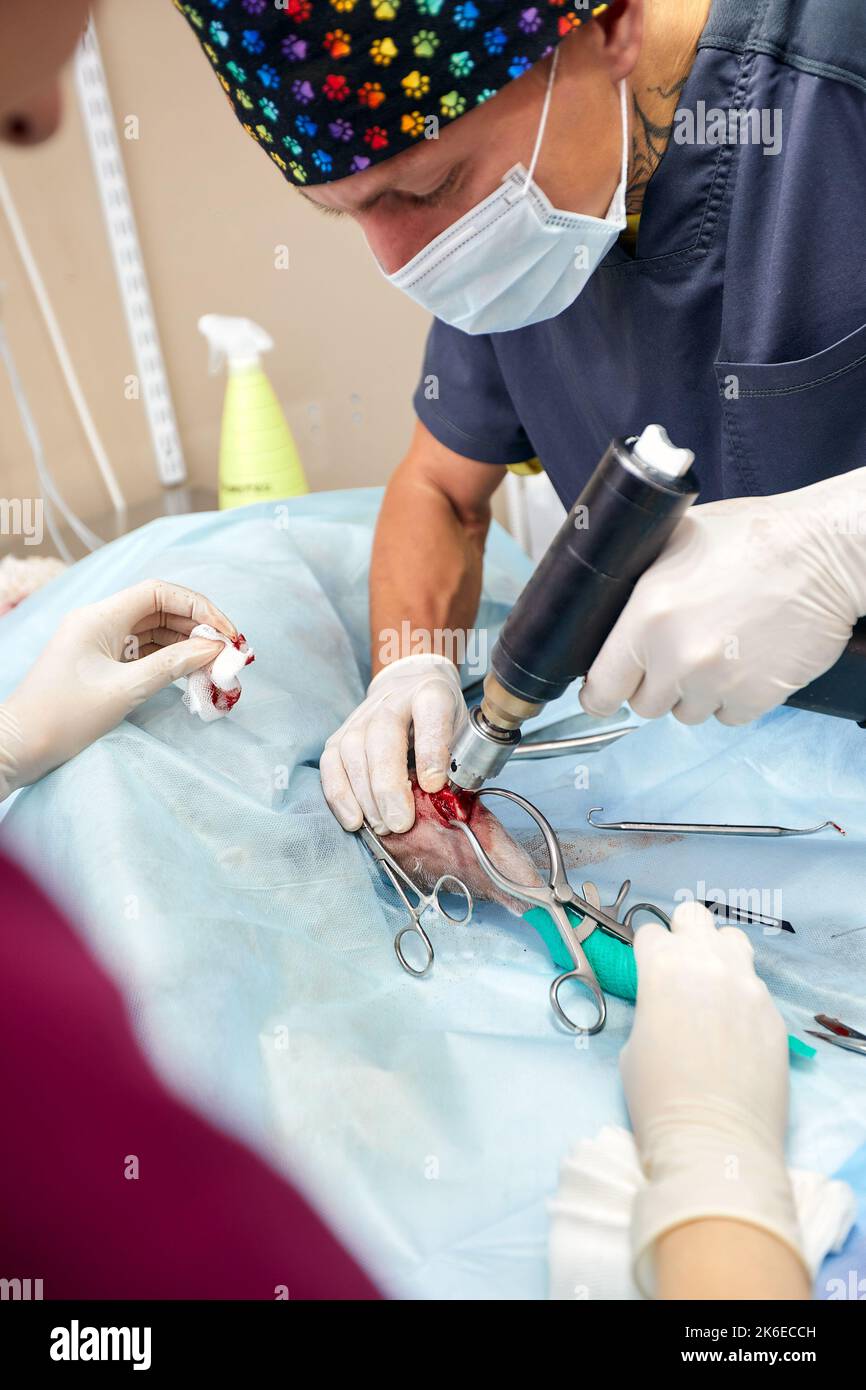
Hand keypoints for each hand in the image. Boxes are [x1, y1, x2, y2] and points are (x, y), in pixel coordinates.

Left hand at [0, 580, 235, 798]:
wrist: (19, 747)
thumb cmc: (64, 717)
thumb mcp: (124, 691)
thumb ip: (171, 666)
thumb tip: (213, 650)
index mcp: (100, 617)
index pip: (159, 592)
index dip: (197, 607)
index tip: (225, 633)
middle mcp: (101, 621)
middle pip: (160, 609)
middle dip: (197, 627)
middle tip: (228, 652)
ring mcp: (101, 642)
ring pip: (155, 631)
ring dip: (186, 645)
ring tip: (215, 665)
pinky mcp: (102, 663)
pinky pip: (144, 651)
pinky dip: (169, 659)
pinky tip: (191, 673)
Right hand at [320, 653, 465, 833]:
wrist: (410, 687)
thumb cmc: (441, 719)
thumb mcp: (463, 731)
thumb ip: (459, 762)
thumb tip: (446, 803)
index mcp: (431, 693)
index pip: (430, 711)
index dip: (431, 748)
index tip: (434, 785)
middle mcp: (392, 700)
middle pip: (383, 734)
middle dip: (389, 784)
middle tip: (400, 823)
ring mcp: (361, 715)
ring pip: (352, 749)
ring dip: (365, 795)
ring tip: (382, 827)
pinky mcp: (339, 734)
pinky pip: (331, 763)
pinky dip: (339, 794)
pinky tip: (355, 820)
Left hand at [581, 471, 865, 724]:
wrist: (823, 552)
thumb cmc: (753, 537)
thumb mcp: (674, 540)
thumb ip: (635, 581)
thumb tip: (606, 607)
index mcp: (646, 618)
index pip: (601, 687)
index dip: (600, 693)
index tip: (605, 693)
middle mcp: (676, 657)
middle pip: (644, 706)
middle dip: (656, 685)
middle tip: (678, 653)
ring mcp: (717, 683)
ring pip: (687, 714)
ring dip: (696, 692)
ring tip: (719, 649)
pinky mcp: (756, 698)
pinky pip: (729, 717)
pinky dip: (734, 697)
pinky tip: (746, 660)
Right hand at [620, 902, 804, 1296]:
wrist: (714, 1142)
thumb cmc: (658, 1098)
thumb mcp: (634, 1044)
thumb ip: (651, 1007)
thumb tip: (666, 1005)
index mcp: (663, 968)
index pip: (652, 933)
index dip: (646, 954)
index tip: (646, 975)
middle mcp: (708, 964)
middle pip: (694, 916)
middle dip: (683, 936)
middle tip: (678, 970)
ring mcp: (748, 987)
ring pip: (733, 940)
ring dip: (717, 955)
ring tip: (711, 991)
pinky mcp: (774, 1013)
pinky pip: (755, 986)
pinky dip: (741, 997)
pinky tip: (734, 1031)